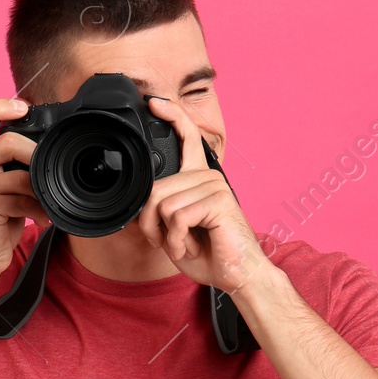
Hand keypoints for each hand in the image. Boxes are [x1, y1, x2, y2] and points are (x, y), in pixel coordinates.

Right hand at [0, 98, 49, 275]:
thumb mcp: (0, 189)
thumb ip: (12, 168)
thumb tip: (44, 154)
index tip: (22, 107)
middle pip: (7, 142)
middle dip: (35, 154)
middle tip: (48, 168)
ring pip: (18, 174)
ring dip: (41, 190)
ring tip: (48, 202)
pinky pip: (20, 199)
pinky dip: (39, 209)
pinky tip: (43, 218)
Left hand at [136, 98, 270, 292]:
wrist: (237, 275)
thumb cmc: (208, 253)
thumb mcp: (174, 229)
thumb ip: (160, 210)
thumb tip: (139, 202)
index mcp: (198, 177)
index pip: (186, 137)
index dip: (171, 116)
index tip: (154, 103)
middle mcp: (208, 176)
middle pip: (155, 189)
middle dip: (151, 224)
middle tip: (168, 241)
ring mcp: (215, 186)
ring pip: (163, 205)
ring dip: (166, 236)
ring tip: (184, 244)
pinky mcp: (219, 200)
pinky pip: (178, 217)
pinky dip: (177, 240)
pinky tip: (191, 247)